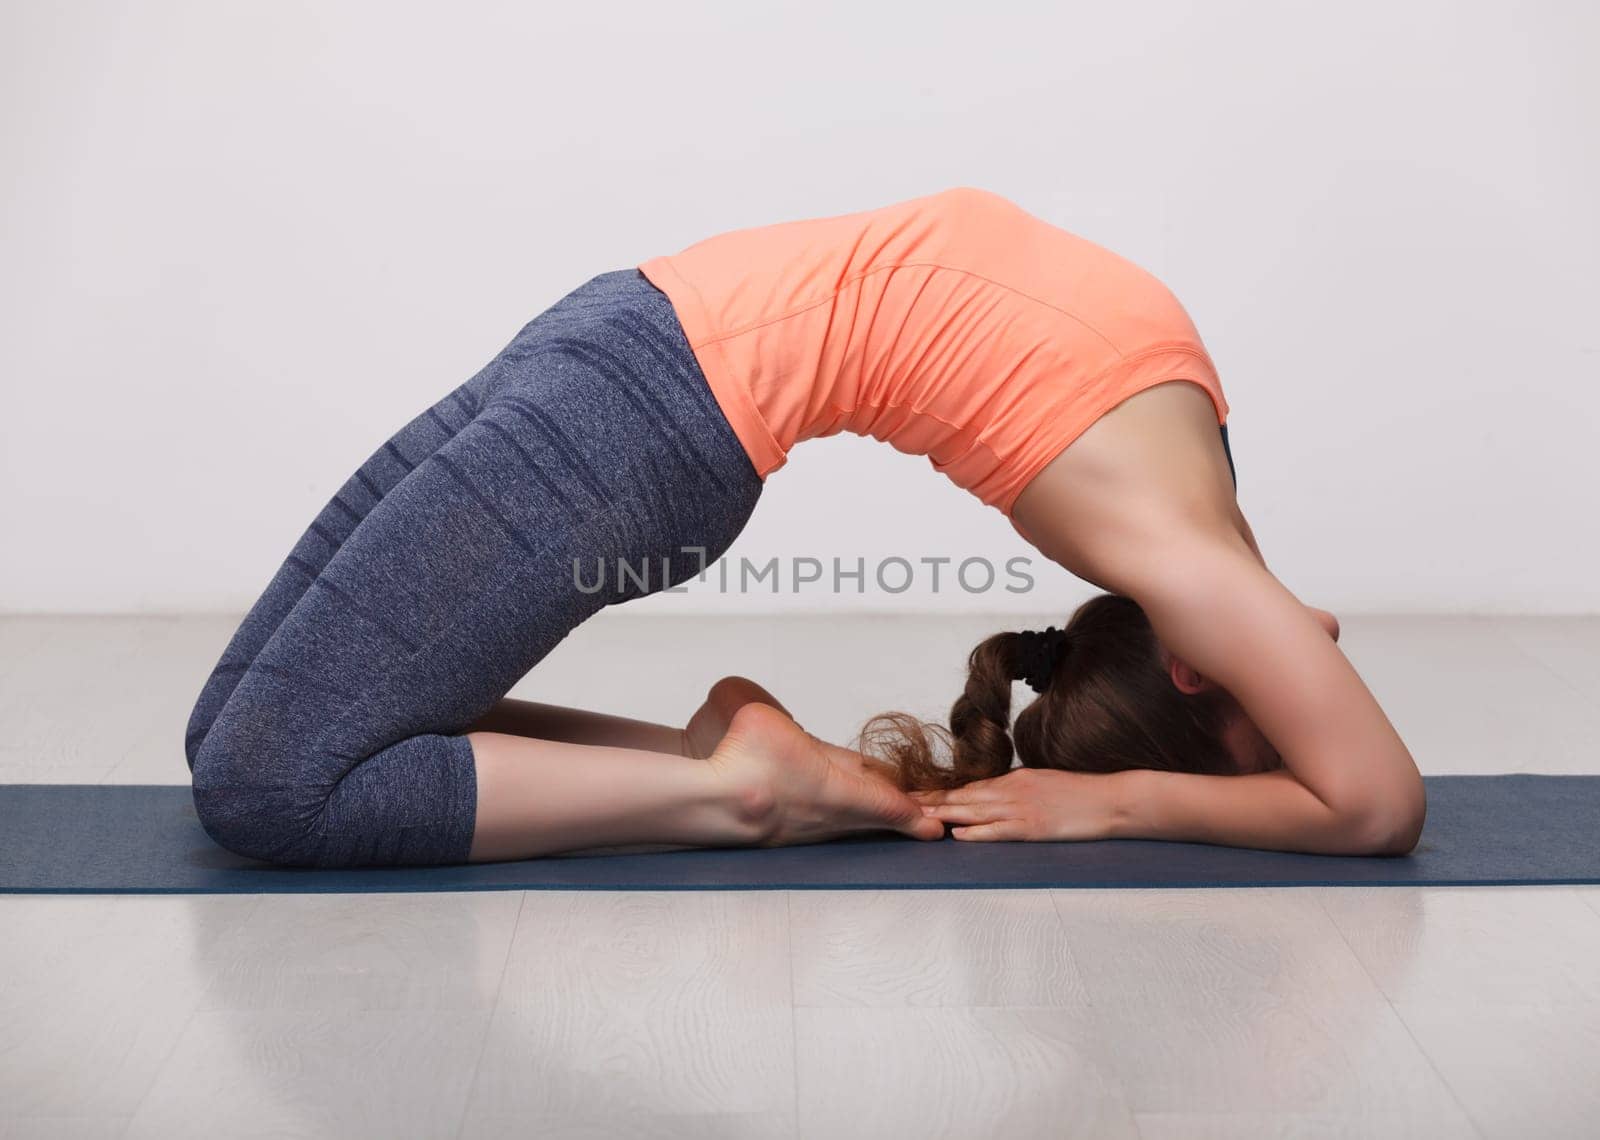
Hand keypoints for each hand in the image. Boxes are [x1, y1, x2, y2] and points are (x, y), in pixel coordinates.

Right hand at [709, 703, 945, 845]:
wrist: (705, 801)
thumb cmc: (742, 759)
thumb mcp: (767, 718)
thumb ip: (781, 722)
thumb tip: (777, 730)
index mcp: (838, 790)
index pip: (888, 804)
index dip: (914, 815)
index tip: (935, 827)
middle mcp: (825, 818)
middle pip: (870, 818)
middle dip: (895, 817)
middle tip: (922, 821)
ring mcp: (801, 834)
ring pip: (841, 824)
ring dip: (860, 818)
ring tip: (877, 811)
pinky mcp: (777, 840)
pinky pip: (814, 828)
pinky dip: (827, 821)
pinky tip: (818, 811)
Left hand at [909, 767, 1121, 840]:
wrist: (1112, 799)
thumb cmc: (1082, 793)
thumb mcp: (1044, 782)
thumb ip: (1019, 787)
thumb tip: (998, 794)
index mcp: (1015, 778)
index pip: (970, 785)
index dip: (941, 791)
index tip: (917, 792)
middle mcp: (1012, 790)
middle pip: (963, 796)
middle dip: (931, 801)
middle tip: (903, 802)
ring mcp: (1022, 808)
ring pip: (973, 811)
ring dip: (943, 815)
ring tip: (916, 817)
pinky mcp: (1033, 827)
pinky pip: (998, 830)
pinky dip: (975, 833)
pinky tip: (957, 835)